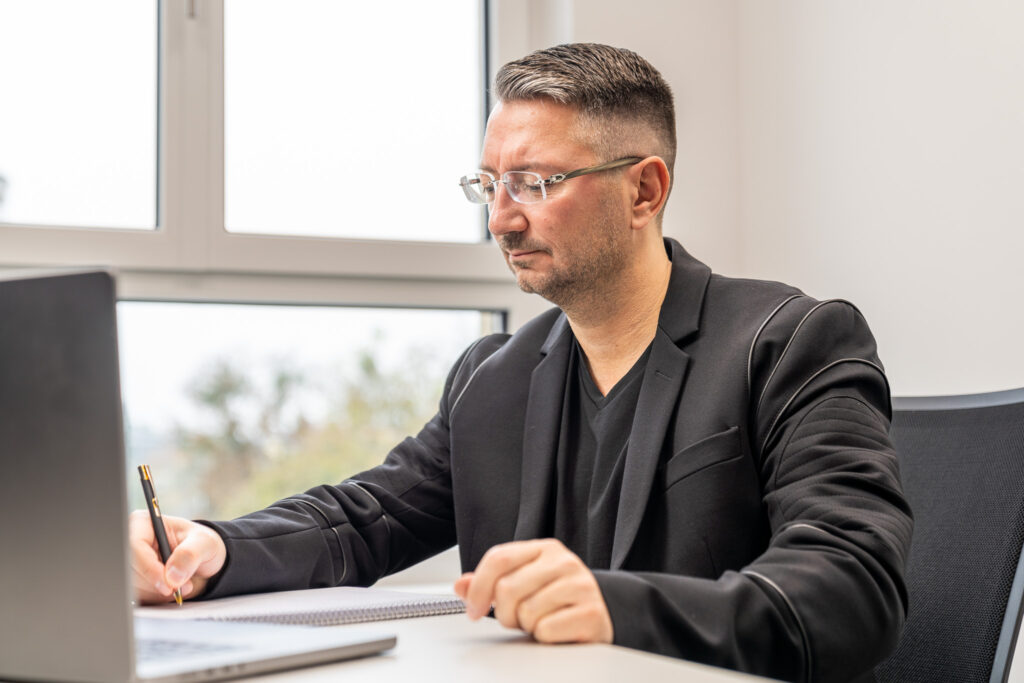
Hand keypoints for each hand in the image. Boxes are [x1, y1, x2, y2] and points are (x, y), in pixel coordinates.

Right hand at [129, 509, 226, 604]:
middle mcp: (131, 542)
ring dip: (158, 592)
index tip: (168, 585)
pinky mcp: (133, 580)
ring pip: (133, 585)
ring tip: (182, 585)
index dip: (149, 568)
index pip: (134, 547)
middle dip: (157, 583)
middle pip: (130, 570)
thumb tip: (172, 576)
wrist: (203, 559)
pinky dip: (157, 597)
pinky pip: (138, 596)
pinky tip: (172, 589)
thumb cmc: (202, 543)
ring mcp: (131, 563)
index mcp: (144, 523)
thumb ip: (190, 554)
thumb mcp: (205, 543)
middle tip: (180, 588)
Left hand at [453, 539, 612, 643]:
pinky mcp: (590, 612)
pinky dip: (544, 637)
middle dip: (503, 613)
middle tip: (514, 619)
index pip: (499, 558)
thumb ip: (491, 582)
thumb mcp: (524, 583)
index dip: (478, 587)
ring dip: (526, 625)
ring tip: (539, 621)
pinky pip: (545, 630)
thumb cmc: (558, 599)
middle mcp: (564, 562)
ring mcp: (580, 585)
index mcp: (545, 549)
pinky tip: (555, 629)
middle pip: (507, 588)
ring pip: (526, 611)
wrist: (599, 614)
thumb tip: (461, 585)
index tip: (473, 609)